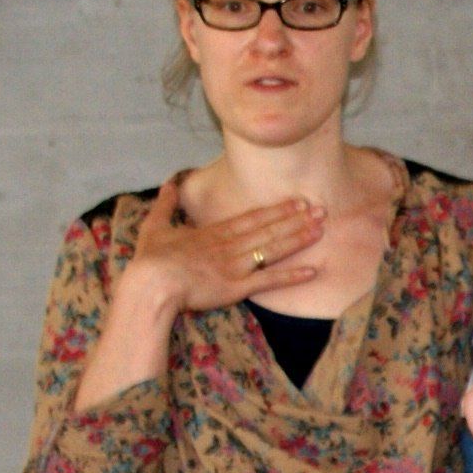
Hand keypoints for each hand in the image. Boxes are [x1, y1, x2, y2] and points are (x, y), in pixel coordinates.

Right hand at [116, 173, 324, 314]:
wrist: (150, 284)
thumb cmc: (150, 260)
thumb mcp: (154, 227)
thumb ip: (165, 205)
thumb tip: (168, 184)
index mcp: (213, 233)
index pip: (252, 218)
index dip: (277, 210)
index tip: (298, 201)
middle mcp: (229, 245)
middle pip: (269, 229)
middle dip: (297, 219)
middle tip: (323, 210)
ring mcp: (235, 266)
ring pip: (272, 249)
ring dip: (298, 239)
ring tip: (321, 230)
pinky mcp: (235, 288)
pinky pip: (268, 281)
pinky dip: (291, 277)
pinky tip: (312, 271)